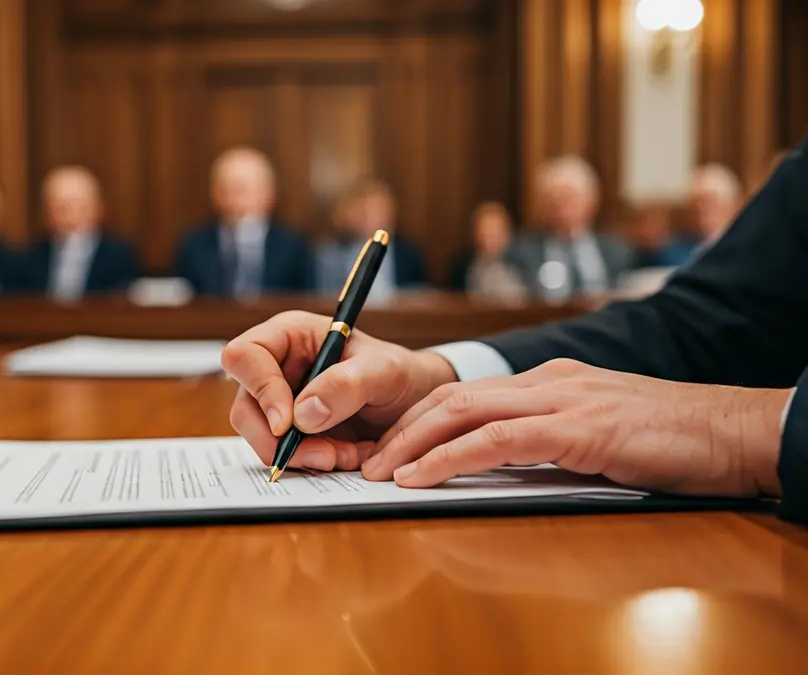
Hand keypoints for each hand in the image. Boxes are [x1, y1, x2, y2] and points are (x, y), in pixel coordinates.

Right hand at [221, 311, 457, 471]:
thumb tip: (302, 414)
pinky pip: (283, 454)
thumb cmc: (399, 373)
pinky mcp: (291, 434)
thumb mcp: (385, 370)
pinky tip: (345, 457)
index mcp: (290, 336)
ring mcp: (280, 403)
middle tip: (323, 455)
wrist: (415, 405)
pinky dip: (311, 463)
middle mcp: (277, 368)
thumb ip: (347, 384)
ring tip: (344, 455)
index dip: (260, 389)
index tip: (287, 423)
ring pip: (260, 437)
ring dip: (300, 456)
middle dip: (279, 439)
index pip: (246, 355)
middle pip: (245, 406)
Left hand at [366, 359, 789, 497]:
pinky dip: (449, 459)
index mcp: (548, 380)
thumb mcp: (596, 434)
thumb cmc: (670, 439)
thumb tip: (498, 465)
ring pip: (462, 413)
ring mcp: (560, 400)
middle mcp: (546, 381)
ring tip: (380, 473)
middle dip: (401, 431)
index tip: (389, 449)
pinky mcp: (577, 428)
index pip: (466, 395)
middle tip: (368, 462)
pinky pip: (496, 441)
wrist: (732, 430)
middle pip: (451, 398)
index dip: (418, 421)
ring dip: (411, 445)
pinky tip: (420, 478)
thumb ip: (549, 441)